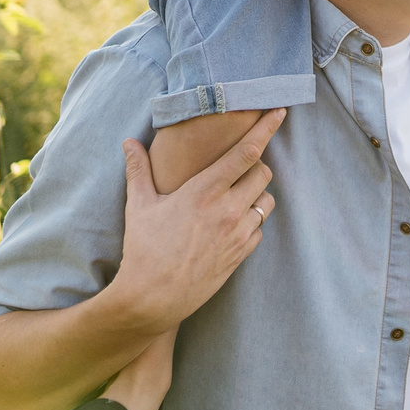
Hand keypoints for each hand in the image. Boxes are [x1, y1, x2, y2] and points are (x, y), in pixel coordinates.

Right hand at [105, 109, 283, 330]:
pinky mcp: (241, 255)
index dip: (267, 128)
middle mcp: (227, 209)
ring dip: (257, 194)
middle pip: (264, 173)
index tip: (280, 111)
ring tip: (235, 196)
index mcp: (204, 191)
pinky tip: (231, 224)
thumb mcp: (138, 206)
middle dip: (256, 165)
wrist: (152, 298)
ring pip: (267, 201)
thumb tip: (128, 143)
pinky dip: (252, 222)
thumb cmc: (143, 249)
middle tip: (239, 166)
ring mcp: (238, 234)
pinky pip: (260, 229)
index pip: (247, 152)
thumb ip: (138, 171)